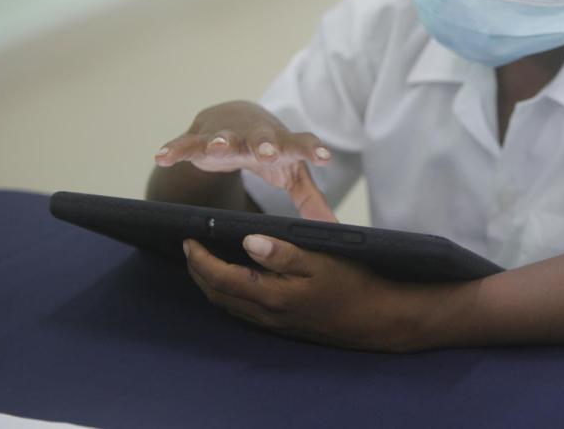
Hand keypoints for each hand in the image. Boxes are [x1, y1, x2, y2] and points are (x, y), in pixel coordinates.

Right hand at [155, 100, 336, 220]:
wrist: (236, 116)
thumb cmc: (271, 150)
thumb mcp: (291, 174)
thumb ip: (310, 200)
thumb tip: (333, 230)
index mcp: (282, 144)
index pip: (300, 144)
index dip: (311, 149)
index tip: (323, 157)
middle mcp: (255, 136)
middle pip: (262, 138)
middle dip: (265, 144)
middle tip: (268, 152)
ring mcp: (227, 135)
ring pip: (224, 138)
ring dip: (221, 142)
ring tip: (217, 147)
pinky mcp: (199, 139)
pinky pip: (186, 144)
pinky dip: (175, 149)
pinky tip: (162, 156)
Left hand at [183, 235, 427, 351]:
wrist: (375, 318)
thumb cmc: (353, 283)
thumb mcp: (321, 259)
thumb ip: (283, 252)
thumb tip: (247, 241)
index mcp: (272, 294)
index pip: (221, 277)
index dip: (200, 259)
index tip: (188, 239)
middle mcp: (267, 314)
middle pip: (217, 294)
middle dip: (198, 271)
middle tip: (189, 248)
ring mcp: (274, 322)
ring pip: (228, 305)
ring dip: (210, 284)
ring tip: (205, 261)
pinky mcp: (283, 325)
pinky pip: (243, 311)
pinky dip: (228, 293)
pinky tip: (235, 280)